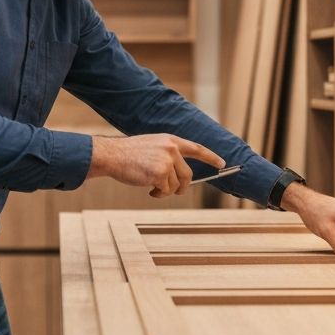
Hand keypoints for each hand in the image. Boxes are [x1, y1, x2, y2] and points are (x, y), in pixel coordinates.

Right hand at [89, 134, 224, 197]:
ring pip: (176, 185)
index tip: (221, 163)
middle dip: (182, 187)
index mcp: (170, 140)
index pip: (197, 148)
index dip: (210, 157)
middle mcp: (171, 149)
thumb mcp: (152, 147)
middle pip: (188, 175)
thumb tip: (180, 177)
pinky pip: (166, 191)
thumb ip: (168, 155)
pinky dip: (158, 194)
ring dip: (165, 191)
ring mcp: (167, 161)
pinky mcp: (160, 173)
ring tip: (152, 188)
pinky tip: (149, 190)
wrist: (112, 155)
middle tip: (172, 191)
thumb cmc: (129, 154)